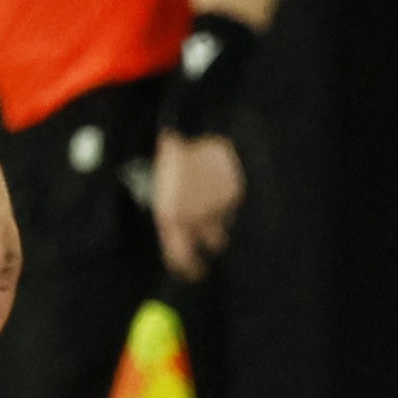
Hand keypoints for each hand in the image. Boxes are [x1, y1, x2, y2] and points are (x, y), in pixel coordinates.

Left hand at [152, 130, 245, 280]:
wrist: (198, 126)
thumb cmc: (175, 156)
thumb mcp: (162, 187)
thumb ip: (171, 214)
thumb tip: (177, 235)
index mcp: (170, 217)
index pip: (180, 258)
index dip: (189, 269)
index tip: (195, 271)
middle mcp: (195, 218)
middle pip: (211, 245)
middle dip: (211, 242)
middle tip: (209, 239)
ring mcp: (217, 208)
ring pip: (225, 225)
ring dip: (220, 219)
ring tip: (211, 198)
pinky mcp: (235, 195)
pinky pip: (234, 208)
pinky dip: (230, 202)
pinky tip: (221, 185)